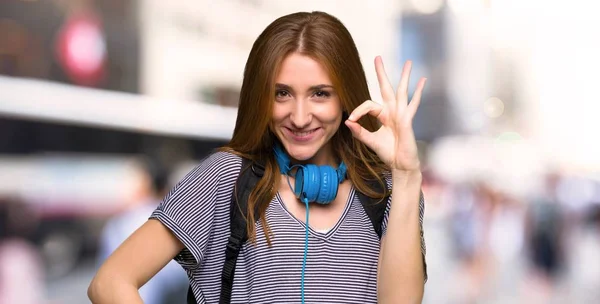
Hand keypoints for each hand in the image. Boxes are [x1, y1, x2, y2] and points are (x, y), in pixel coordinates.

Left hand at [345, 56, 425, 171]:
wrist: (400, 165)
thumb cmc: (388, 153)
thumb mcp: (370, 141)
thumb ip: (359, 131)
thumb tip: (347, 121)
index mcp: (384, 115)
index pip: (369, 105)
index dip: (358, 111)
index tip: (352, 120)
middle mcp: (393, 112)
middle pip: (386, 88)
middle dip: (381, 73)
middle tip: (377, 57)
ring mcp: (402, 115)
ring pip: (402, 91)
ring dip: (405, 76)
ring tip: (409, 62)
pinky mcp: (408, 121)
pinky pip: (412, 104)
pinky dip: (418, 92)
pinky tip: (422, 80)